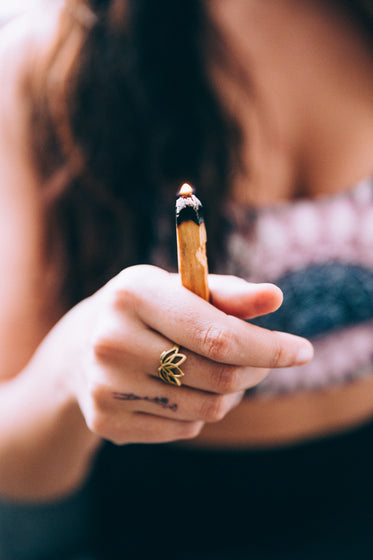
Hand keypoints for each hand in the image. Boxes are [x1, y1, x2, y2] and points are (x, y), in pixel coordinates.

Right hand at [67, 266, 312, 444]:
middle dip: (256, 370)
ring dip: (230, 393)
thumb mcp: (180, 288)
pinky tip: (185, 389)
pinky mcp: (106, 421)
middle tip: (263, 361)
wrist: (80, 347)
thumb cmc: (145, 309)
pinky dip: (200, 412)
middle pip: (218, 376)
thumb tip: (274, 297)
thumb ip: (228, 293)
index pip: (218, 334)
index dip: (269, 347)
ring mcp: (106, 386)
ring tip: (222, 372)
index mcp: (133, 294)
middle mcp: (112, 340)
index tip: (303, 352)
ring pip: (206, 409)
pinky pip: (184, 429)